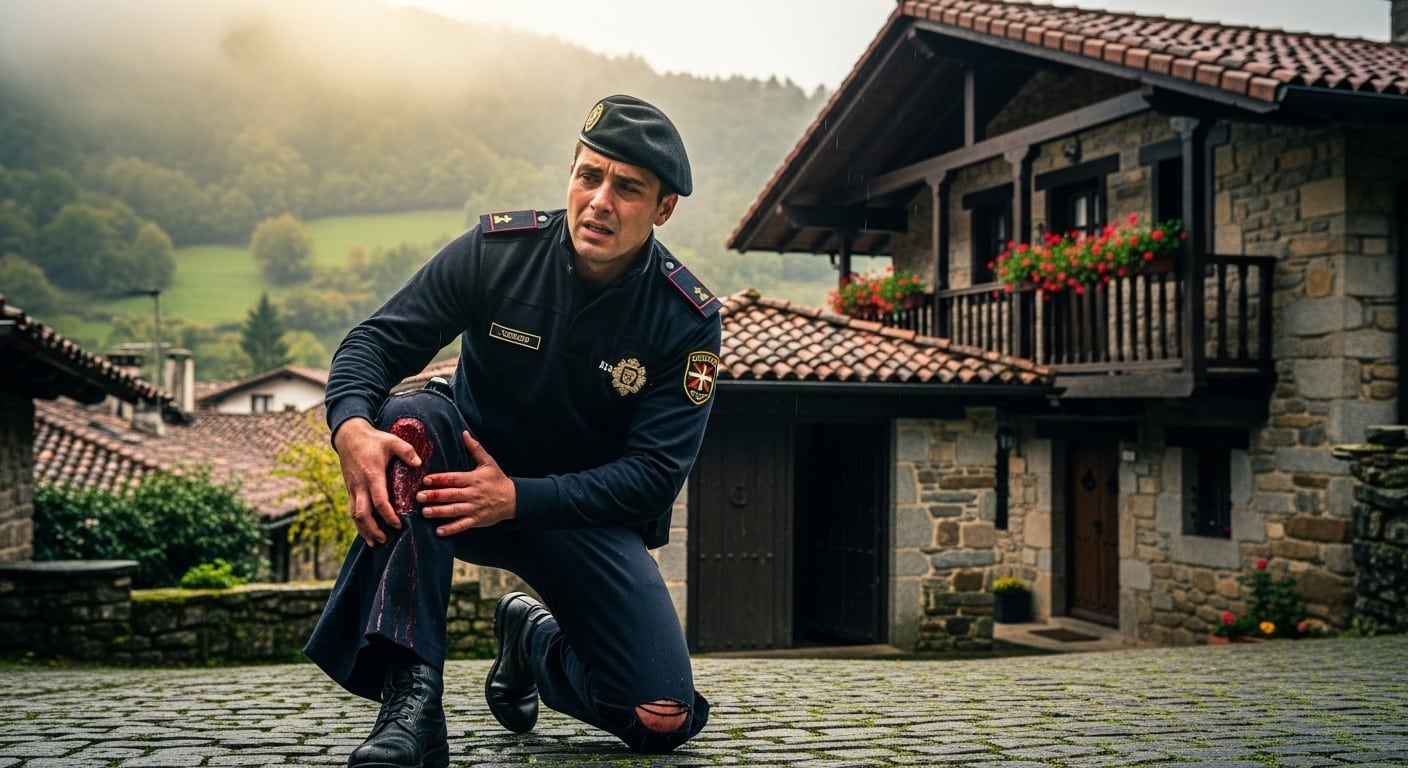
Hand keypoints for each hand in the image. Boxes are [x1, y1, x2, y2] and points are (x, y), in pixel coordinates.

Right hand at [333, 417, 421, 546]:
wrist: (348, 436)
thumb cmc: (373, 439)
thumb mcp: (392, 441)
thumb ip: (406, 451)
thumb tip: (419, 463)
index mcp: (372, 476)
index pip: (380, 501)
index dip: (388, 516)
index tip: (398, 525)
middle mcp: (360, 486)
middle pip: (363, 514)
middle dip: (373, 529)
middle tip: (385, 540)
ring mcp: (353, 489)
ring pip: (354, 515)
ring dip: (363, 530)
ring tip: (375, 542)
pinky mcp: (350, 489)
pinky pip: (352, 510)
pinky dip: (358, 523)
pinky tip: (366, 531)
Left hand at [417, 431, 516, 536]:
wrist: (514, 499)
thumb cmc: (498, 479)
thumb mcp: (488, 462)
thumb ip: (475, 448)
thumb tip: (464, 433)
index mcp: (473, 479)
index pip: (453, 478)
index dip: (439, 479)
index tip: (425, 480)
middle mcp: (472, 494)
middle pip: (451, 495)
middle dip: (434, 496)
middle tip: (418, 497)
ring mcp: (474, 508)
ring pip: (454, 510)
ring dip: (439, 512)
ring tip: (425, 512)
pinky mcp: (476, 520)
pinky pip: (462, 525)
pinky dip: (451, 529)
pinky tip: (439, 531)